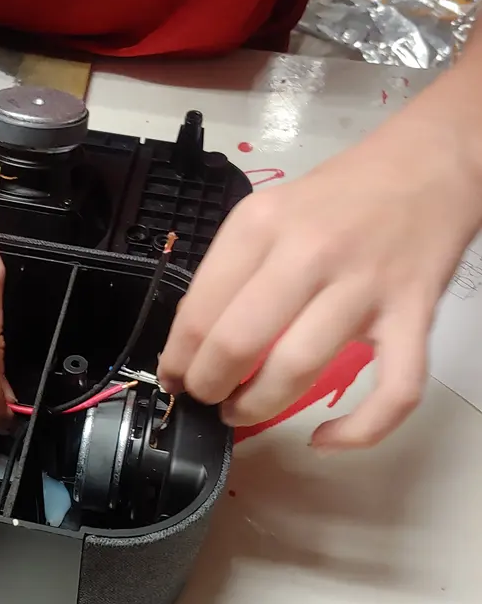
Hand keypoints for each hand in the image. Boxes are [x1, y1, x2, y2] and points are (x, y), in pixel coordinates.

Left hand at [157, 76, 481, 449]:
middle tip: (205, 397)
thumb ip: (232, 270)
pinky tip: (326, 439)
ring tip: (242, 411)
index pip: (200, 311)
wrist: (430, 164)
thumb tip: (193, 340)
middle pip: (238, 343)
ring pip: (298, 370)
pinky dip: (358, 431)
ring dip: (258, 407)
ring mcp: (366, 287)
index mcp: (263, 225)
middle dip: (208, 387)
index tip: (174, 377)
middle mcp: (311, 253)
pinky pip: (393, 391)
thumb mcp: (268, 211)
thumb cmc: (341, 196)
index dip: (177, 360)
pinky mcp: (414, 316)